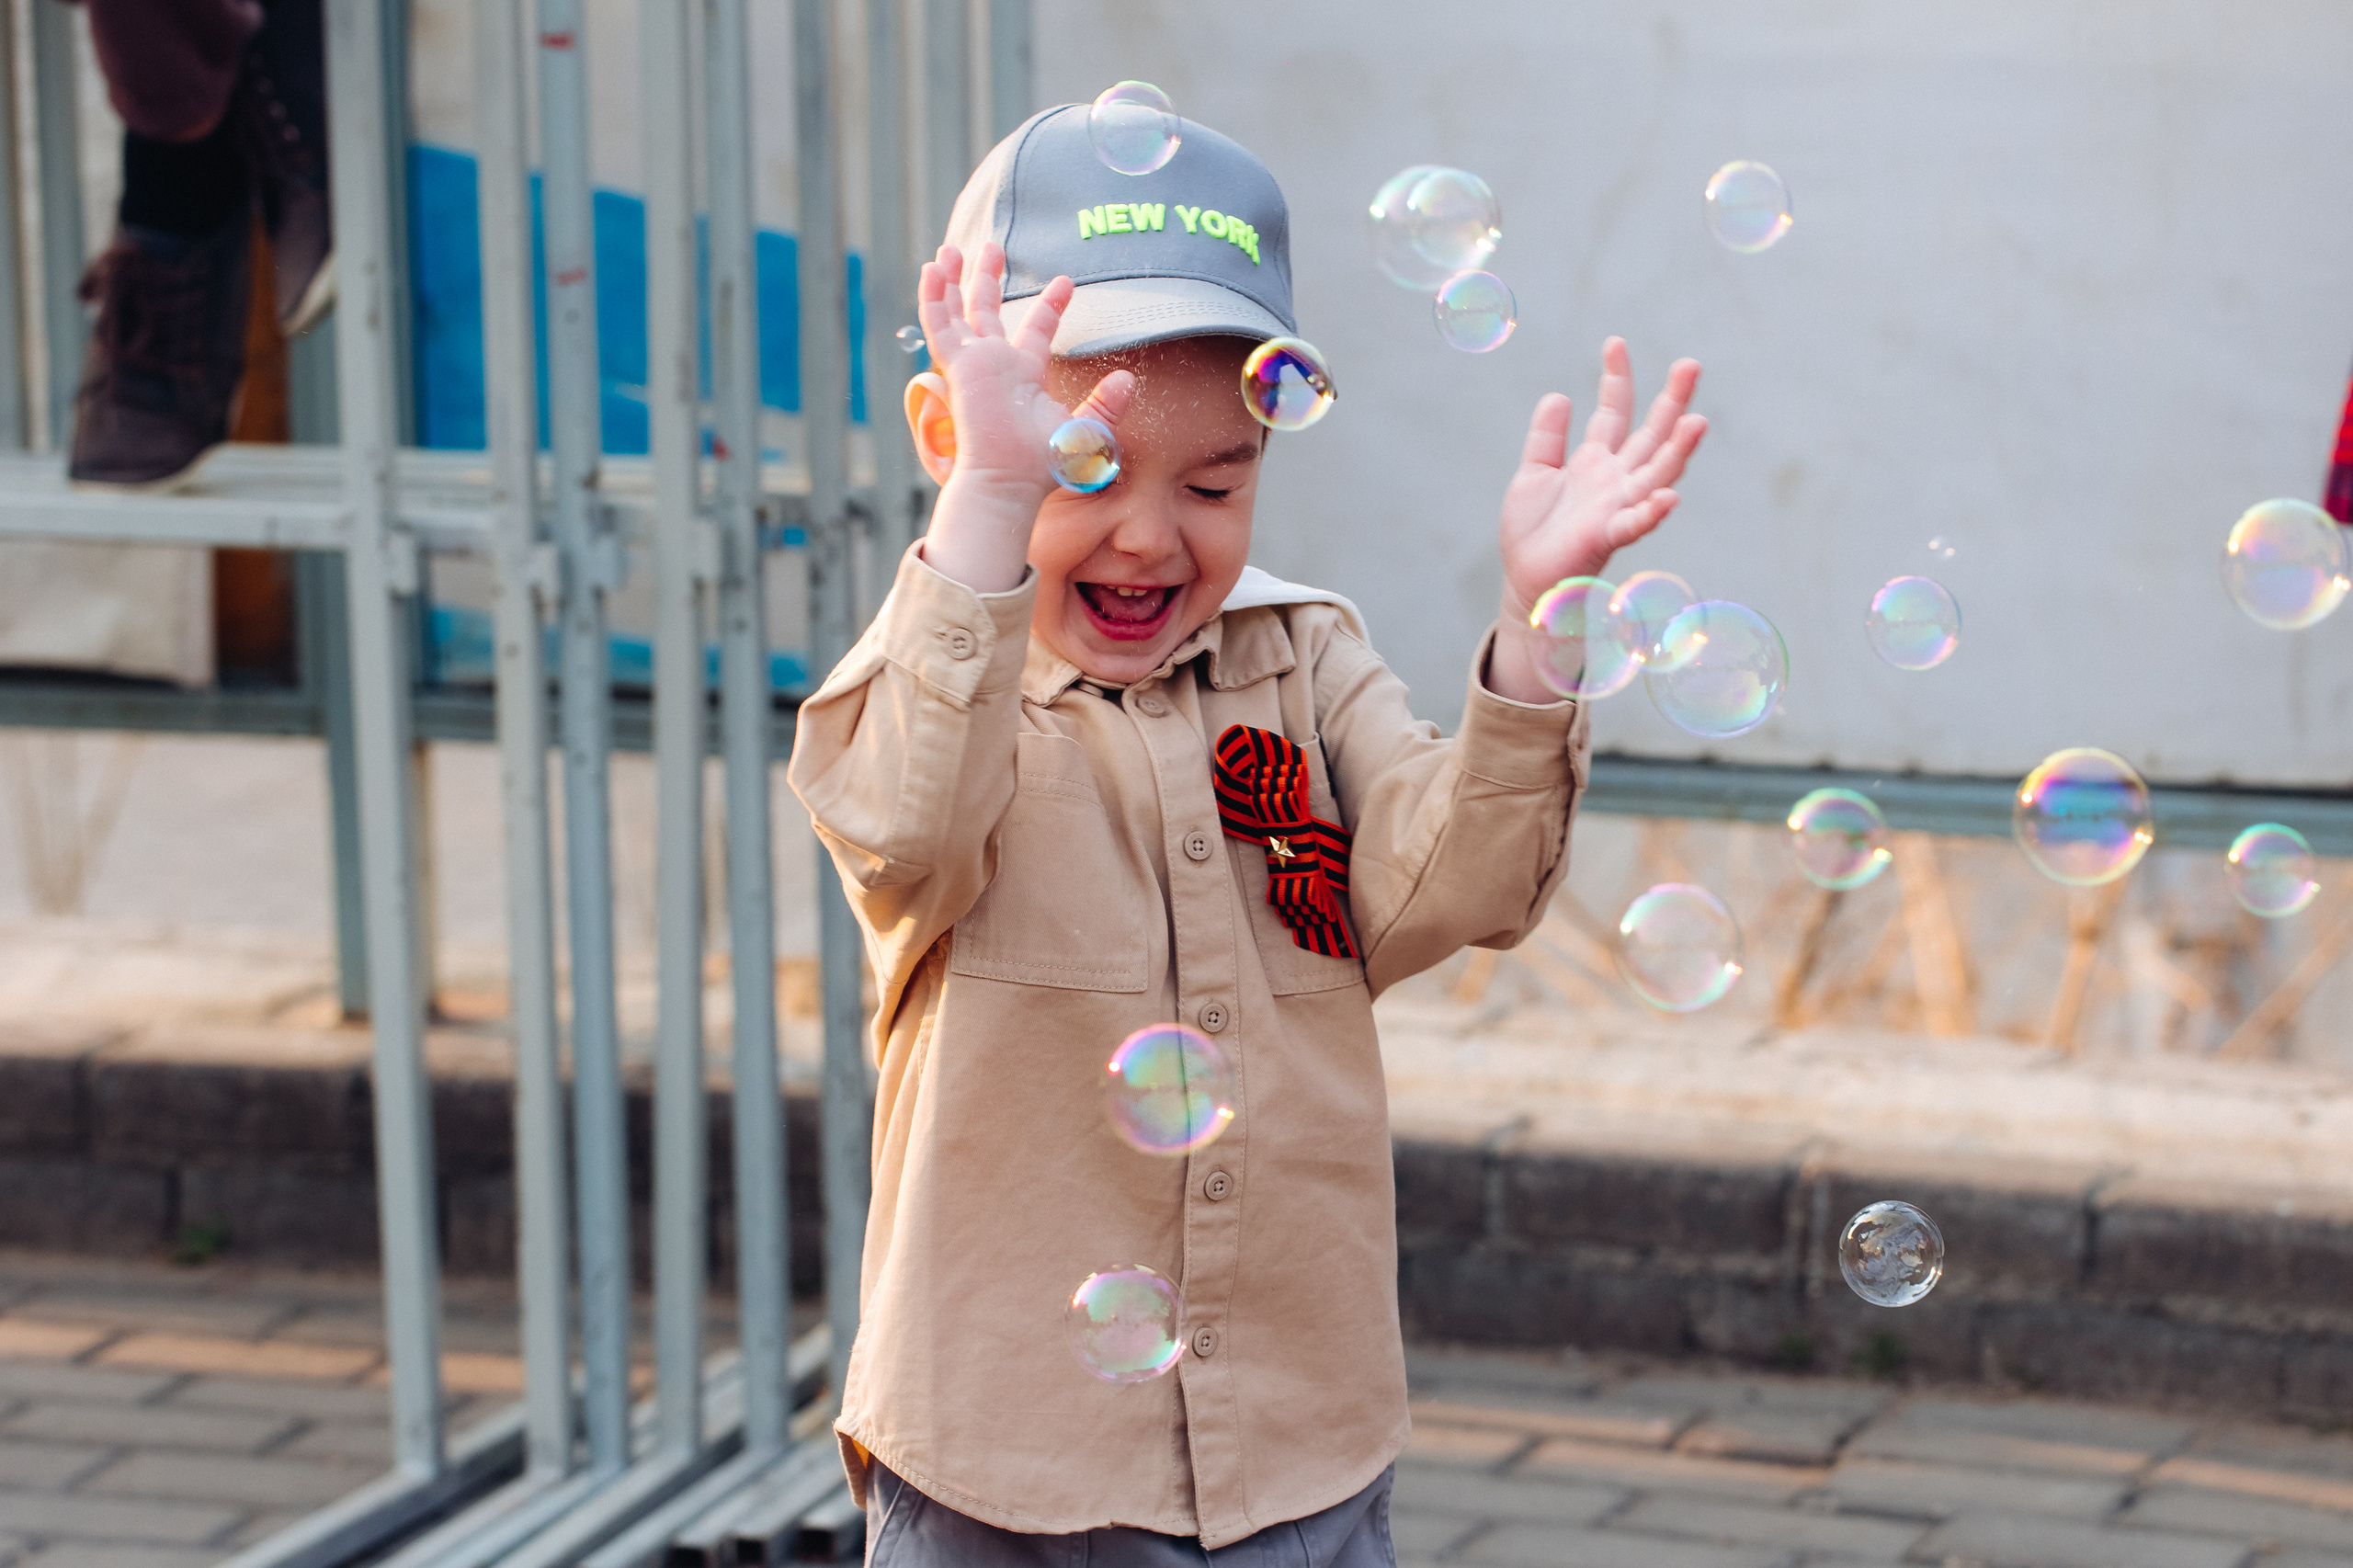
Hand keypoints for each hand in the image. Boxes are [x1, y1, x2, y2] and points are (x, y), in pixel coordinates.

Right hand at [914, 244, 1131, 590]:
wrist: (1011, 479)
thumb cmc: (1043, 466)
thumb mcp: (1084, 431)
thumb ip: (1106, 406)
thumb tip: (1127, 380)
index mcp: (1024, 376)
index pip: (1037, 330)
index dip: (1051, 304)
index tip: (1065, 281)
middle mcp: (996, 366)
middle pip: (987, 313)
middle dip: (988, 279)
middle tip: (994, 246)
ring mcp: (974, 364)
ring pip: (959, 312)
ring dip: (956, 279)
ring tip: (954, 246)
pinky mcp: (957, 366)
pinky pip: (940, 324)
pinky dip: (934, 296)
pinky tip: (934, 267)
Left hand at [1487, 339, 1706, 702]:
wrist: (1526, 579)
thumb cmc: (1533, 531)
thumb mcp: (1533, 473)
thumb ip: (1547, 437)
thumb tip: (1558, 395)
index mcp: (1596, 461)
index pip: (1613, 411)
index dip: (1616, 378)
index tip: (1615, 343)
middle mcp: (1615, 480)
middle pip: (1651, 434)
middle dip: (1671, 401)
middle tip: (1690, 364)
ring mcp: (1616, 507)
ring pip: (1656, 473)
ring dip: (1678, 450)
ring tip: (1697, 420)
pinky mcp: (1607, 537)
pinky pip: (1635, 524)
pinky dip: (1652, 512)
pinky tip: (1669, 496)